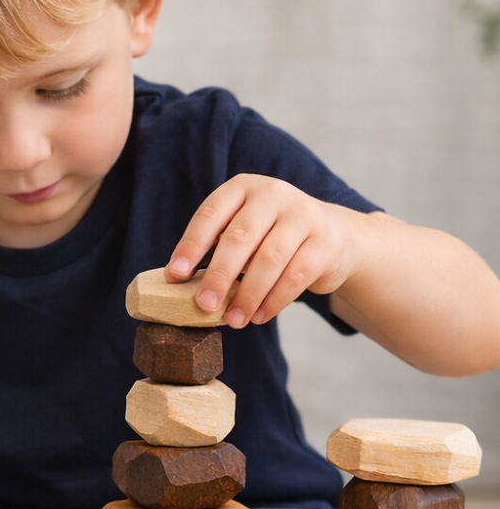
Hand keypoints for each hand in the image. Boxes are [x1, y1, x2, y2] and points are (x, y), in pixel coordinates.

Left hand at [164, 174, 362, 326]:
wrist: (333, 235)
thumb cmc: (271, 237)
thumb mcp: (243, 231)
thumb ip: (216, 248)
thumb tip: (176, 280)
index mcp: (242, 188)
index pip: (210, 214)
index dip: (191, 245)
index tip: (174, 275)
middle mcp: (273, 194)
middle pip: (239, 238)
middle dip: (218, 276)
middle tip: (203, 305)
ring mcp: (303, 215)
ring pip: (269, 260)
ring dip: (247, 295)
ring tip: (233, 320)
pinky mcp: (325, 242)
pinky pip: (295, 276)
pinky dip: (273, 301)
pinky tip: (258, 317)